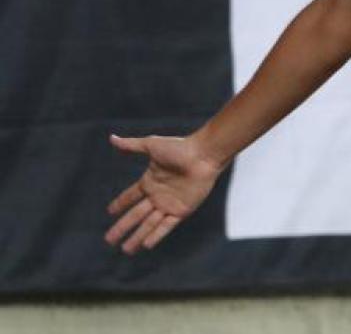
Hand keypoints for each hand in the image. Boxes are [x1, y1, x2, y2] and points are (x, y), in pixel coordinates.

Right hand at [105, 134, 222, 253]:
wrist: (203, 155)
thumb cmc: (180, 147)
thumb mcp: (151, 145)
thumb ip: (131, 145)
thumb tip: (111, 138)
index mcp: (150, 181)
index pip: (130, 196)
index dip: (120, 204)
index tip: (110, 212)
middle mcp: (158, 195)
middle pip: (136, 216)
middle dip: (122, 228)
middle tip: (109, 240)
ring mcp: (169, 204)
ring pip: (149, 224)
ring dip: (137, 237)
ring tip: (125, 250)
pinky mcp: (182, 210)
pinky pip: (166, 226)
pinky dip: (156, 235)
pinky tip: (145, 245)